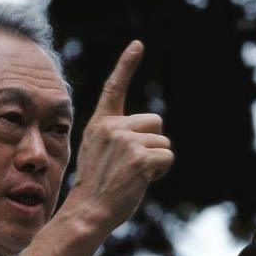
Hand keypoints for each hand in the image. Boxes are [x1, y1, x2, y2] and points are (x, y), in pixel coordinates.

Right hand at [65, 40, 173, 231]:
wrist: (88, 211)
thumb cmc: (96, 187)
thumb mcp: (98, 153)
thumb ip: (118, 136)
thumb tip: (150, 132)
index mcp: (100, 124)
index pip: (114, 88)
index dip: (126, 65)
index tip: (138, 44)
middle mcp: (112, 128)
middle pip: (155, 122)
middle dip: (152, 142)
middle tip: (131, 165)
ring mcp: (125, 141)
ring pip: (163, 141)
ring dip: (156, 159)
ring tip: (133, 175)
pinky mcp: (140, 157)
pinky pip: (167, 156)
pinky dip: (161, 171)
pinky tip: (142, 180)